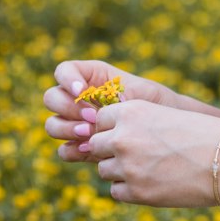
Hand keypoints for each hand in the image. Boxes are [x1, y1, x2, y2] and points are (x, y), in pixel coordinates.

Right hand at [43, 58, 177, 163]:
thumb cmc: (157, 105)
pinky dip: (71, 150)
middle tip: (91, 117)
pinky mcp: (81, 146)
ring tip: (90, 134)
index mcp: (92, 77)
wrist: (167, 133)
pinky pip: (64, 150)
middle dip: (68, 107)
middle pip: (52, 98)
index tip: (82, 91)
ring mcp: (77, 124)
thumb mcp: (140, 95)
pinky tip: (88, 149)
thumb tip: (91, 118)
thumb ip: (114, 100)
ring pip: (53, 124)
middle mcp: (79, 100)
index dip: (67, 79)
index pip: (64, 71)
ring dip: (66, 129)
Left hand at [87, 102, 219, 206]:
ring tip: (148, 169)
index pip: (100, 120)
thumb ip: (139, 124)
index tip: (127, 134)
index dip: (112, 128)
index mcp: (132, 111)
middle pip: (95, 145)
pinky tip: (152, 184)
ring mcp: (127, 167)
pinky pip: (116, 191)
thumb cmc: (205, 134)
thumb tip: (114, 136)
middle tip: (135, 155)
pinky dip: (129, 190)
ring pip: (103, 170)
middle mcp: (123, 137)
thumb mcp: (168, 115)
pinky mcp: (136, 193)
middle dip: (110, 150)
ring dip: (119, 171)